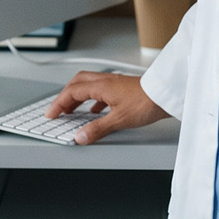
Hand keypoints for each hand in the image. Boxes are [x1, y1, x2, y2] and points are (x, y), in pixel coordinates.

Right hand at [44, 71, 168, 144]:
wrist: (166, 94)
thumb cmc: (147, 102)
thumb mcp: (119, 120)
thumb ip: (97, 129)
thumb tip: (81, 137)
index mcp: (101, 86)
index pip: (72, 92)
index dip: (59, 104)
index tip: (51, 114)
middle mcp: (106, 81)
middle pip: (77, 83)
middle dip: (65, 96)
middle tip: (59, 110)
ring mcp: (114, 83)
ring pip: (88, 85)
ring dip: (77, 97)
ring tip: (73, 111)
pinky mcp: (122, 88)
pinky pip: (100, 91)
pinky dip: (92, 99)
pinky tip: (96, 110)